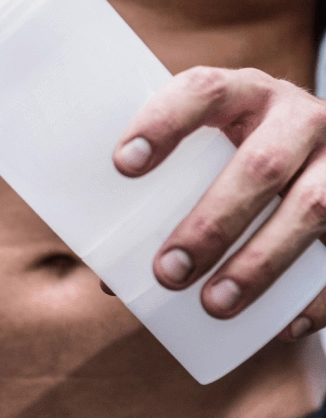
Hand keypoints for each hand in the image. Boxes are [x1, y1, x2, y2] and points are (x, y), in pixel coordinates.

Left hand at [108, 66, 325, 341]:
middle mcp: (299, 118)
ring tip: (215, 304)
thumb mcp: (208, 158)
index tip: (123, 165)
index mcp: (245, 95)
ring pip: (312, 207)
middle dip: (212, 223)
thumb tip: (113, 277)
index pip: (204, 90)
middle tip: (169, 271)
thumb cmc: (237, 161)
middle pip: (261, 165)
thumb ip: (165, 198)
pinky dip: (316, 297)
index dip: (164, 122)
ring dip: (260, 263)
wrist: (316, 156)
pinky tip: (282, 326)